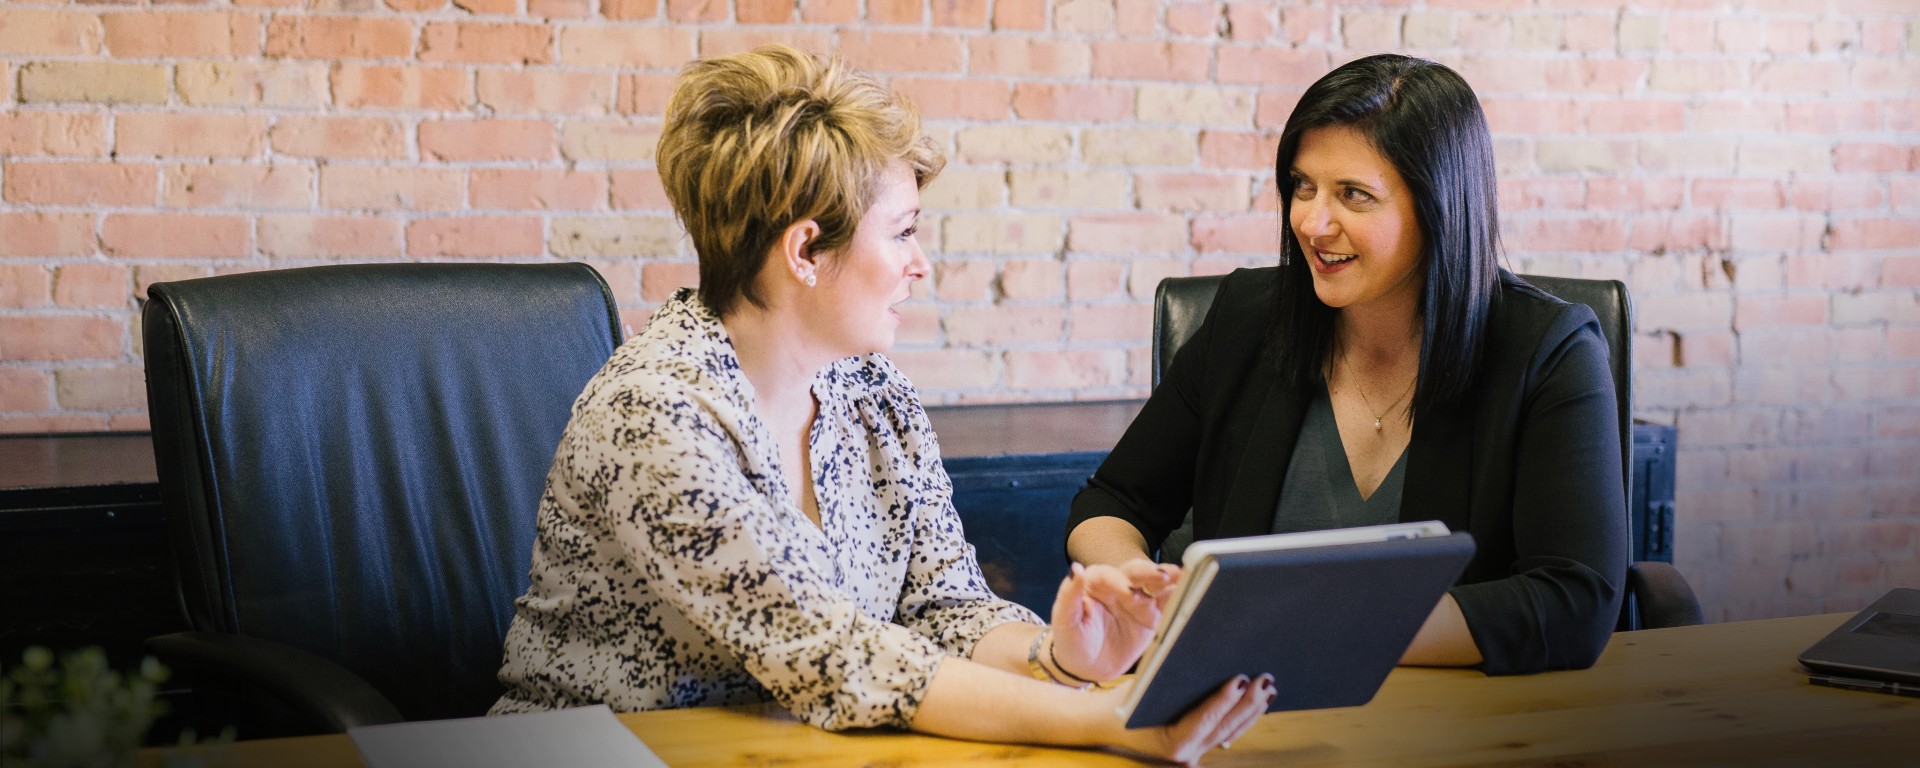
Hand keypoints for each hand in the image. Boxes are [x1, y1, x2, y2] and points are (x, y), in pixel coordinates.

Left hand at [1049, 559, 1181, 681]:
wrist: (1086, 667)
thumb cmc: (1071, 641)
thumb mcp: (1065, 621)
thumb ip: (1069, 595)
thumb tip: (1075, 569)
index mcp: (1095, 583)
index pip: (1108, 575)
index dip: (1118, 581)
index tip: (1127, 592)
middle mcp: (1119, 586)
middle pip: (1136, 573)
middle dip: (1149, 573)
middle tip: (1163, 576)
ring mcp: (1137, 601)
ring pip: (1154, 584)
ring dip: (1168, 579)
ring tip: (1182, 576)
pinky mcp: (1151, 616)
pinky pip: (1166, 604)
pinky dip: (1178, 597)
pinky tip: (1190, 591)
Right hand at [1104, 673, 1272, 765]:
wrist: (1108, 723)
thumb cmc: (1123, 703)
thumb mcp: (1141, 688)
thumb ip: (1169, 677)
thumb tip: (1200, 654)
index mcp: (1171, 742)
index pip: (1203, 720)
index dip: (1224, 700)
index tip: (1241, 680)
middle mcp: (1186, 753)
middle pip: (1224, 727)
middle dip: (1248, 704)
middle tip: (1265, 680)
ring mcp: (1195, 752)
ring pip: (1231, 732)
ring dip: (1252, 711)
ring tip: (1268, 688)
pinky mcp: (1201, 745)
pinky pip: (1227, 733)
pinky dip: (1244, 717)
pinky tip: (1258, 702)